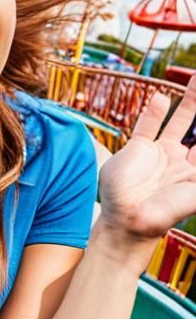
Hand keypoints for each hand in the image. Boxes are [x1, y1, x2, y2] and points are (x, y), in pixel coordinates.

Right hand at [95, 75, 195, 253]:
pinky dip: (154, 112)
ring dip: (189, 101)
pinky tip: (161, 98)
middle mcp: (181, 159)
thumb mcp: (193, 194)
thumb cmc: (165, 213)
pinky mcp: (138, 148)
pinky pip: (148, 125)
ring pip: (178, 121)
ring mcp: (160, 152)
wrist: (129, 220)